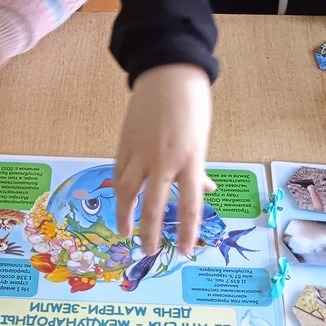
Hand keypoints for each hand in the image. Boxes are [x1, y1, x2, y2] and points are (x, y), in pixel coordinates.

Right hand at [113, 64, 215, 257]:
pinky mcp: (124, 143)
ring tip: (124, 231)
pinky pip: (119, 173)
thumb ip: (198, 169)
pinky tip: (120, 200)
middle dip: (150, 233)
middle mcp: (163, 160)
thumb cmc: (192, 105)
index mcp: (189, 160)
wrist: (167, 73)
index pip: (188, 205)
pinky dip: (119, 190)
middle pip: (153, 206)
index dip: (186, 231)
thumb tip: (206, 190)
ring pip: (126, 192)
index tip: (184, 251)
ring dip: (125, 215)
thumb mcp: (202, 140)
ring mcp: (140, 152)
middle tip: (148, 252)